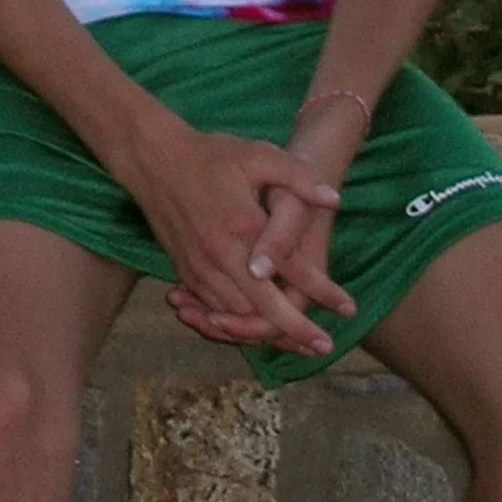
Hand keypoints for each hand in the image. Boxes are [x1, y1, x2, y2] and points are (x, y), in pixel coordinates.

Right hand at [168, 99, 368, 345]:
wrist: (151, 158)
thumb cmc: (209, 155)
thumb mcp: (258, 154)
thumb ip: (298, 177)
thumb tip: (334, 200)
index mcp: (245, 228)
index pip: (292, 271)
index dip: (324, 292)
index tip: (349, 308)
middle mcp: (221, 256)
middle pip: (264, 308)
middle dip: (296, 332)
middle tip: (324, 347)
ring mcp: (199, 266)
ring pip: (236, 314)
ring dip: (266, 333)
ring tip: (296, 345)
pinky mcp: (184, 270)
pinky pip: (214, 307)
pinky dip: (236, 322)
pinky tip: (254, 327)